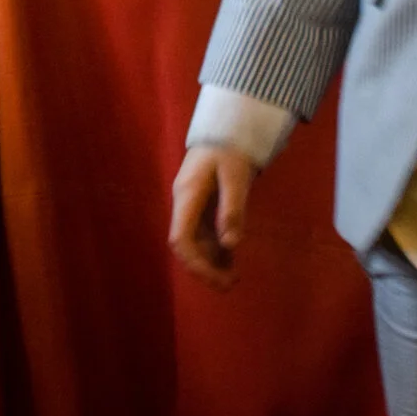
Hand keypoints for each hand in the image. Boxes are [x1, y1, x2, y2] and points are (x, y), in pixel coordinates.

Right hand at [168, 145, 258, 290]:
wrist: (225, 129)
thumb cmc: (230, 150)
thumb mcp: (236, 176)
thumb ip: (232, 209)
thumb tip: (231, 244)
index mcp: (187, 196)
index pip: (180, 239)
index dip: (195, 263)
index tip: (218, 279)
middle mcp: (184, 205)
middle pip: (186, 245)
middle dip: (205, 268)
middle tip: (231, 285)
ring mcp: (192, 206)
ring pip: (195, 242)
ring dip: (211, 262)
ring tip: (233, 278)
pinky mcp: (202, 206)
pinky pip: (205, 234)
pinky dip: (217, 250)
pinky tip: (231, 262)